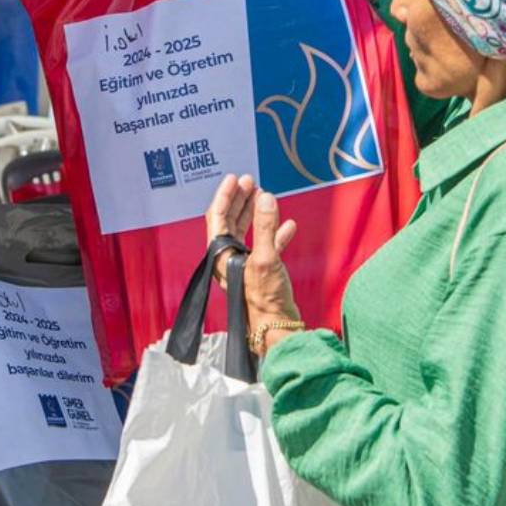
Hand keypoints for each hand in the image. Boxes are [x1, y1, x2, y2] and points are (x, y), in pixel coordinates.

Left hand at [205, 174, 300, 346]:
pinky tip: (288, 225)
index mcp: (221, 255)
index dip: (225, 196)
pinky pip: (266, 246)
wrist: (278, 327)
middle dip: (240, 200)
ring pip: (247, 232)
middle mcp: (229, 259)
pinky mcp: (260, 273)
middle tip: (250, 182)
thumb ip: (264, 226)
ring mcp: (244, 265)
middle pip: (231, 222)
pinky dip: (275, 233)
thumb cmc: (266, 299)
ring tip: (266, 197)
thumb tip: (265, 198)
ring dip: (256, 213)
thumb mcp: (266, 258)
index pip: (217, 217)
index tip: (236, 178)